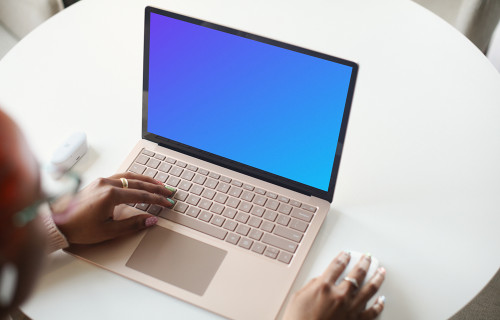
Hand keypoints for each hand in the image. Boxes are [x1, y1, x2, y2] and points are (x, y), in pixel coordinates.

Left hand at [51, 172, 174, 244]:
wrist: (56, 224)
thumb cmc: (79, 228)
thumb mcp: (109, 231)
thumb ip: (133, 224)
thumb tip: (151, 220)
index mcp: (111, 195)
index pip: (142, 196)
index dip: (157, 200)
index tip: (168, 203)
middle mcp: (106, 184)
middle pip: (138, 183)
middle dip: (156, 188)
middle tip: (169, 192)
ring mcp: (101, 181)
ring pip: (129, 176)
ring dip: (146, 180)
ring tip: (158, 184)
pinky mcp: (97, 183)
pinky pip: (120, 176)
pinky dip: (133, 178)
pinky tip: (138, 181)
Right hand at [283, 251, 385, 319]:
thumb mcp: (298, 297)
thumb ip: (312, 285)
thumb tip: (322, 280)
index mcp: (324, 287)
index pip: (337, 265)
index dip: (343, 257)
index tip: (347, 254)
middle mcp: (340, 296)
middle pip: (357, 274)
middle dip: (364, 263)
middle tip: (368, 258)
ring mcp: (350, 309)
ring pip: (370, 289)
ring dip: (377, 278)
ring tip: (381, 272)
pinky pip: (373, 312)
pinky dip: (379, 305)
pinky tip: (382, 299)